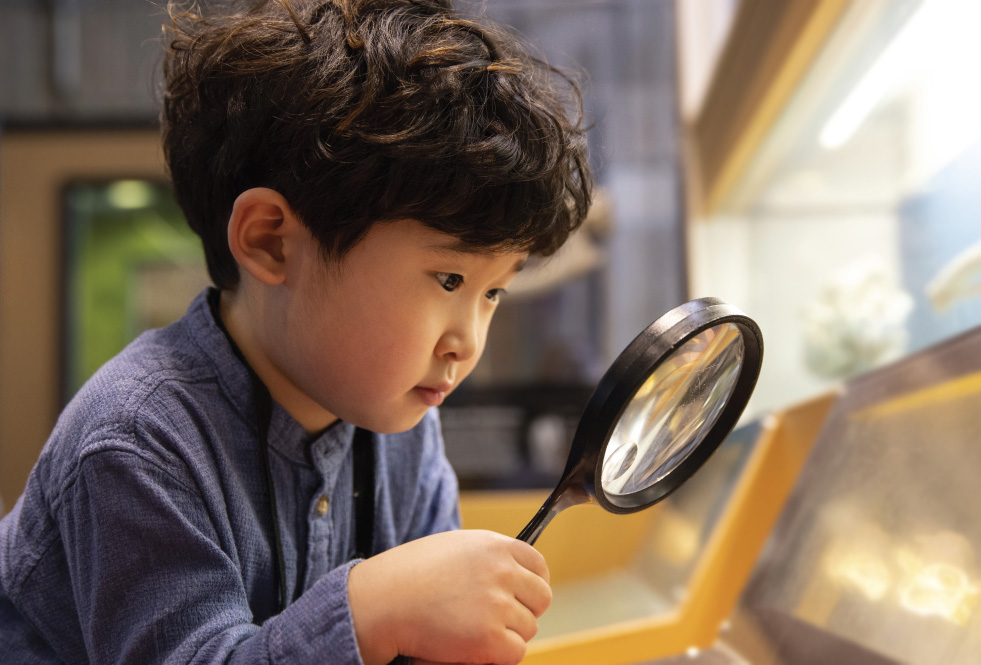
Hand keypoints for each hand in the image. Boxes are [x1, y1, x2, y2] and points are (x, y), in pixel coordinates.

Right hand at [348, 529, 550, 664]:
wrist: (382, 601)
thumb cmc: (409, 575)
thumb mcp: (454, 548)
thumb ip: (487, 558)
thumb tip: (513, 577)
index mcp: (495, 545)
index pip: (539, 566)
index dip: (531, 584)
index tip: (521, 597)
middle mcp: (502, 570)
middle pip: (541, 598)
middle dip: (523, 610)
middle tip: (495, 619)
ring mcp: (498, 603)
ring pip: (528, 627)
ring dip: (506, 634)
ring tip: (470, 630)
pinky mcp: (490, 637)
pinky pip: (515, 652)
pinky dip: (496, 656)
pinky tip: (468, 646)